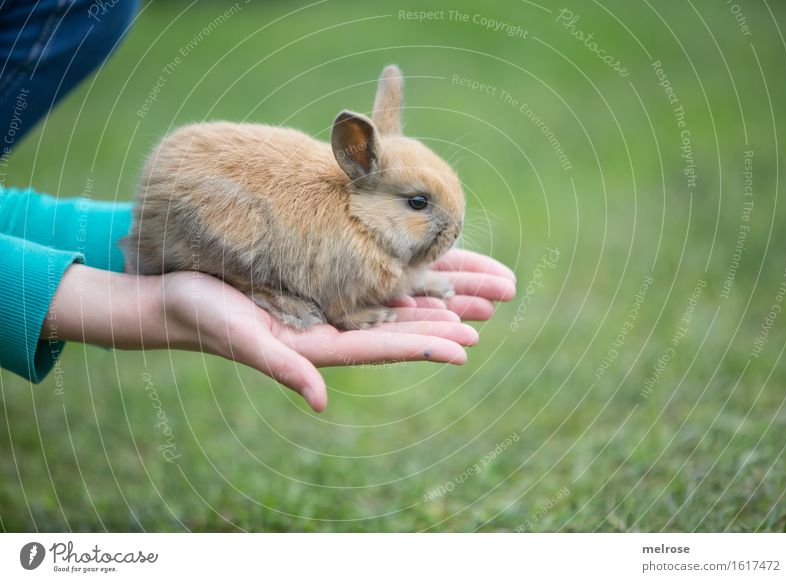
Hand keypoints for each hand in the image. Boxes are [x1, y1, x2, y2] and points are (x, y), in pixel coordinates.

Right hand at [46, 250, 515, 412]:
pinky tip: (429, 268)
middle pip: (402, 319)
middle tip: (498, 303)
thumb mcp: (242, 339)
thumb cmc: (201, 314)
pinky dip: (404, 271)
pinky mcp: (319, 277)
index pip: (384, 344)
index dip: (425, 343)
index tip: (467, 345)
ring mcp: (329, 301)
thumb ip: (283, 368)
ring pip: (395, 296)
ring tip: (480, 290)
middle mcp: (332, 324)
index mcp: (320, 344)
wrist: (175, 292)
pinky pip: (372, 273)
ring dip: (438, 291)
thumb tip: (322, 402)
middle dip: (451, 311)